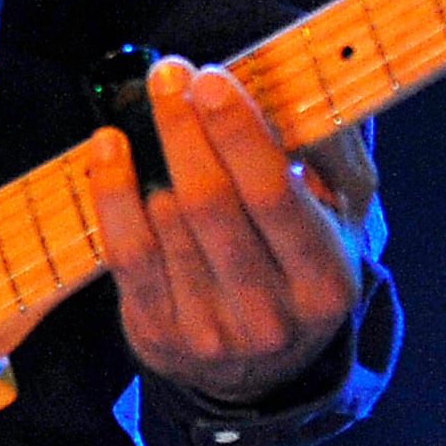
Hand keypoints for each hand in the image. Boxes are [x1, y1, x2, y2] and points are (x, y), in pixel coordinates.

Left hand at [86, 57, 374, 405]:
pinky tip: (108, 146)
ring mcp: (210, 332)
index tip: (211, 80)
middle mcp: (270, 316)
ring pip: (167, 223)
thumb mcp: (337, 220)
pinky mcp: (158, 335)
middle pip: (210, 205)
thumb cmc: (298, 266)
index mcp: (326, 284)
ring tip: (158, 104)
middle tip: (168, 74)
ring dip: (155, 152)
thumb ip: (325, 158)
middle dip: (185, 129)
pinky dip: (112, 191)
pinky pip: (125, 252)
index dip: (236, 134)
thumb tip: (283, 96)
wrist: (261, 371)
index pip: (272, 196)